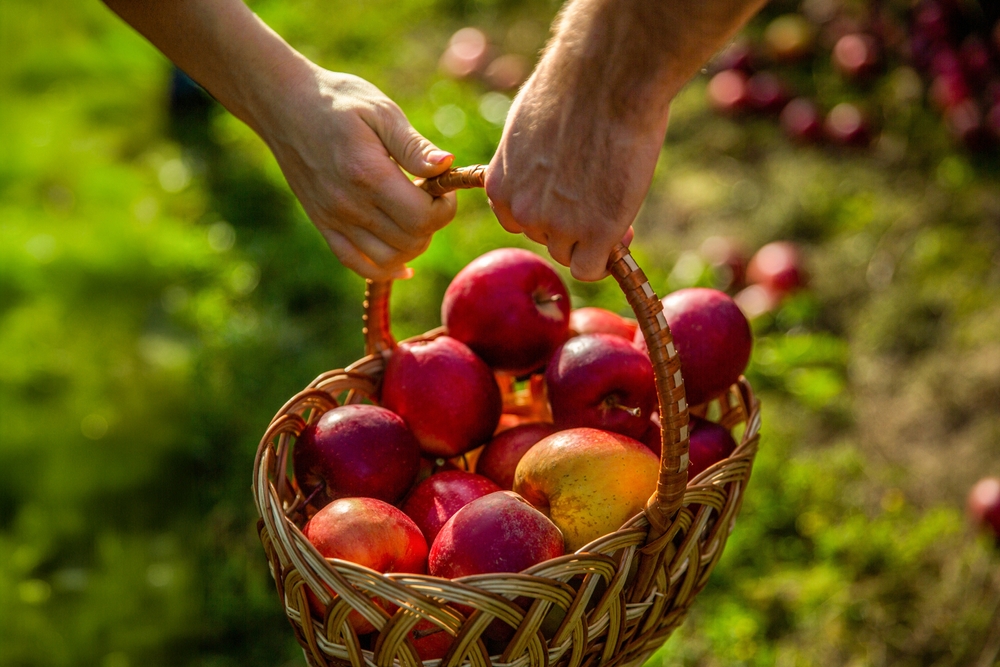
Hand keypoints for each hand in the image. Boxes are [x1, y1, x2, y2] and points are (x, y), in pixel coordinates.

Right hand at [264, 67, 456, 279]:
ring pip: (389, 259)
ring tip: (412, 214)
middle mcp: (349, 204)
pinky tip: (401, 261)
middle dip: (432, 222)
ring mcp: (333, 219)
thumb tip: (447, 166)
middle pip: (411, 241)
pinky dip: (384, 269)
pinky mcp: (323, 225)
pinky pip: (357, 264)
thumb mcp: (382, 111)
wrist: (284, 105)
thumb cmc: (339, 101)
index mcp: (369, 174)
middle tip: (427, 195)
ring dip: (413, 244)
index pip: (423, 218)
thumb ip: (414, 146)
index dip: (445, 207)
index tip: (442, 185)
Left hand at [485, 58, 665, 281]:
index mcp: (500, 186)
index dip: (548, 212)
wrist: (607, 80)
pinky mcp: (595, 233)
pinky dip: (605, 259)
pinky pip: (592, 269)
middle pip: (547, 238)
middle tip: (600, 193)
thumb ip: (530, 164)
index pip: (519, 222)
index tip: (570, 199)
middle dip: (572, 223)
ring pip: (572, 254)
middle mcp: (522, 211)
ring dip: (591, 236)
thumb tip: (547, 178)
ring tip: (613, 197)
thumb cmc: (574, 91)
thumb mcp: (529, 129)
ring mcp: (558, 226)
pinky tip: (620, 233)